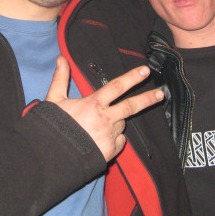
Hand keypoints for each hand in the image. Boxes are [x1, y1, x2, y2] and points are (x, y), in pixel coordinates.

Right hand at [45, 56, 163, 161]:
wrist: (53, 157)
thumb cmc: (53, 127)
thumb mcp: (54, 100)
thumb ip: (60, 78)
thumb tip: (61, 58)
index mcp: (94, 104)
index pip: (117, 87)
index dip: (132, 77)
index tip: (145, 71)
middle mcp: (106, 119)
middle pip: (131, 106)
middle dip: (148, 98)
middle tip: (161, 93)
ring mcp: (110, 136)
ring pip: (121, 124)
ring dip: (116, 121)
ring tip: (97, 125)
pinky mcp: (111, 151)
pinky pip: (119, 140)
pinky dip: (115, 137)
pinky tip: (100, 139)